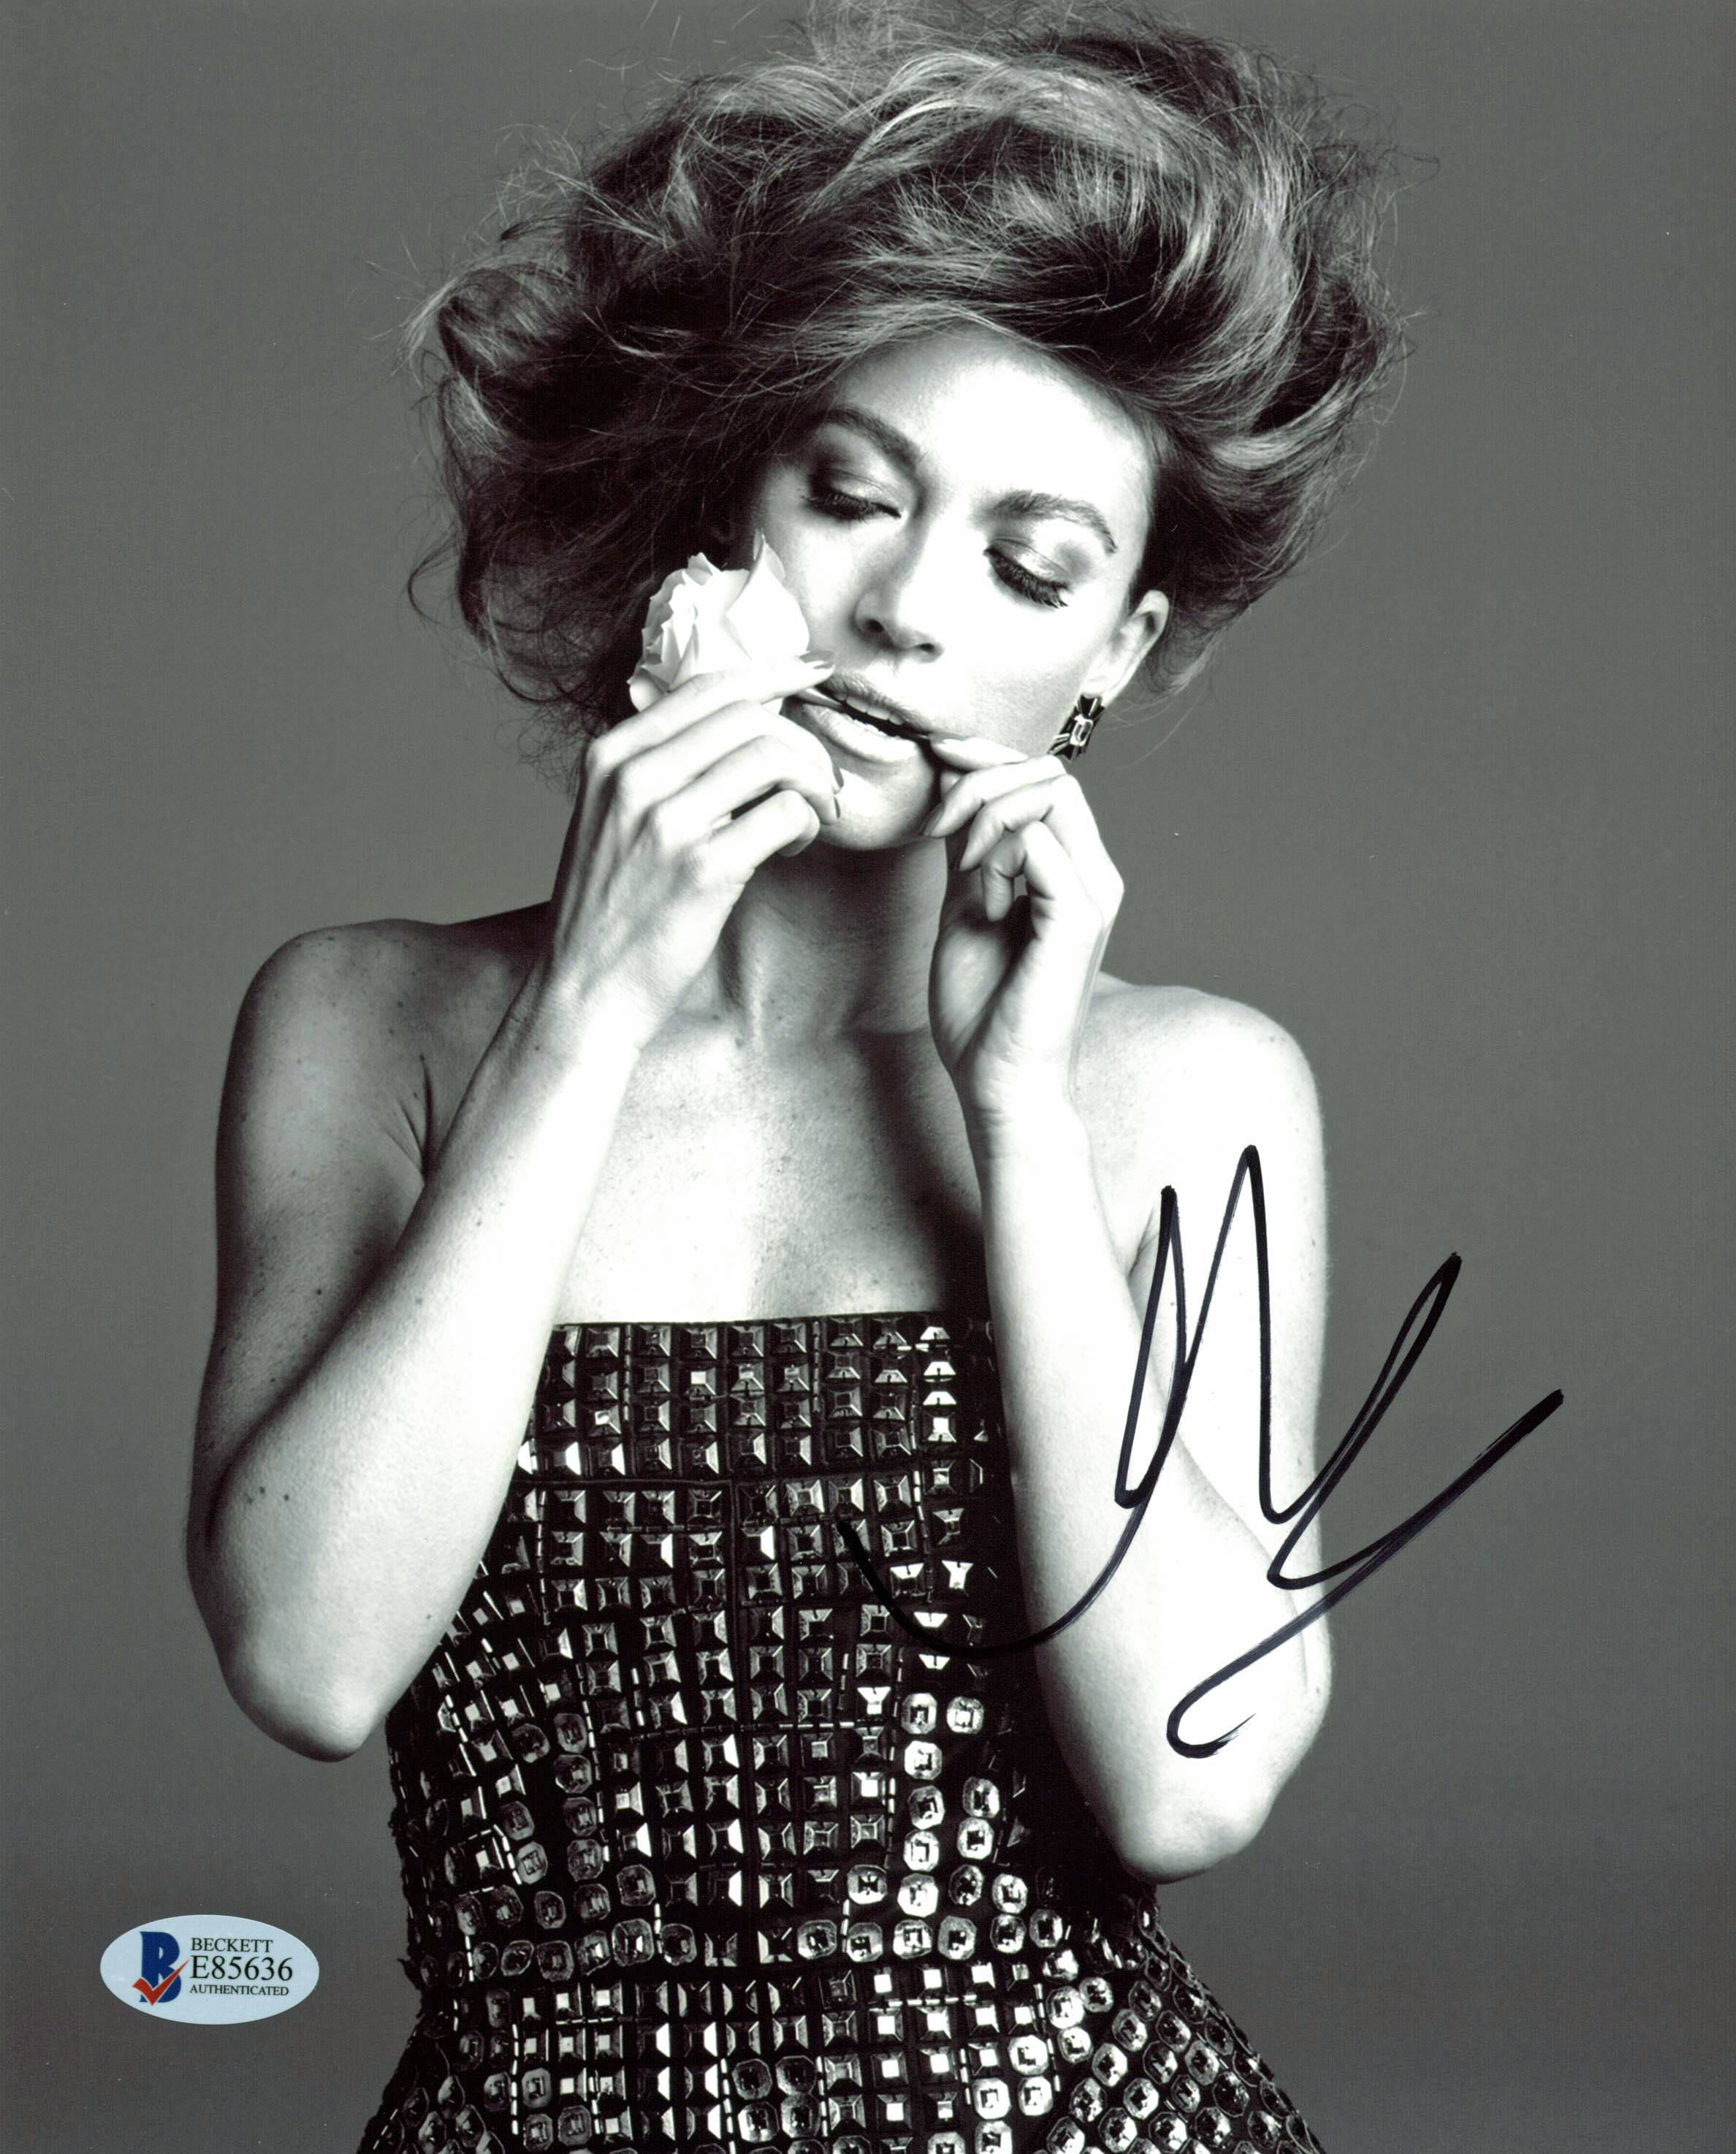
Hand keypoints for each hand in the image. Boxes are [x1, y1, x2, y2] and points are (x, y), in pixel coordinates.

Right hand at [531, 654, 841, 1047]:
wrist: (584, 991)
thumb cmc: (609, 910)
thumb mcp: (609, 818)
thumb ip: (658, 767)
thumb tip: (740, 723)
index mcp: (611, 757)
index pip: (707, 686)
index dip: (774, 671)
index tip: (814, 670)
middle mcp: (634, 778)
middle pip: (749, 716)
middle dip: (802, 743)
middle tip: (820, 781)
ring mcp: (667, 822)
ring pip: (773, 757)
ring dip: (811, 783)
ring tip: (810, 816)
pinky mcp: (703, 869)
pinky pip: (784, 813)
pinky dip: (805, 825)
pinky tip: (791, 848)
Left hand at [923, 734, 1123, 1138]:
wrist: (999, 1079)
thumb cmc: (984, 1007)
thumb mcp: (965, 909)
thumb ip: (970, 855)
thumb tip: (956, 797)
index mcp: (1072, 872)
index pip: (1046, 780)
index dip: (991, 759)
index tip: (937, 757)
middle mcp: (1094, 875)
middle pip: (1052, 776)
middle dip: (984, 777)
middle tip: (938, 820)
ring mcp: (1093, 896)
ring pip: (1048, 795)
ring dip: (986, 810)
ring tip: (955, 860)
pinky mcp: (1078, 919)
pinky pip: (1038, 843)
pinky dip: (994, 849)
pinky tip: (974, 888)